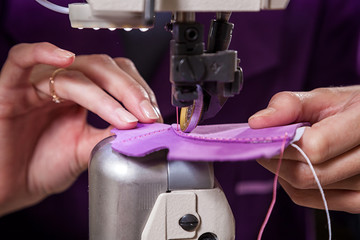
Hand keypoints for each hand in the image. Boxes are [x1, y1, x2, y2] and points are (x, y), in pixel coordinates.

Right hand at [0, 42, 160, 214]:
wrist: (11, 187)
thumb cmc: (43, 166)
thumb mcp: (87, 149)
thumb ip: (111, 135)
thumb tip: (144, 127)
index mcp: (83, 95)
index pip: (117, 75)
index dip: (139, 90)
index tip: (154, 115)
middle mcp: (63, 84)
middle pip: (103, 68)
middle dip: (131, 91)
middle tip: (148, 116)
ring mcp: (39, 85)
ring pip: (77, 72)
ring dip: (107, 94)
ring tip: (125, 118)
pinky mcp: (12, 89)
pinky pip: (21, 60)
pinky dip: (42, 53)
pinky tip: (65, 59)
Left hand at [249, 86, 359, 212]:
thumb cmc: (349, 109)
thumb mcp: (323, 98)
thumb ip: (290, 105)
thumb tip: (256, 122)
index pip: (314, 147)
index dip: (281, 144)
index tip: (262, 136)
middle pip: (306, 174)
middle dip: (276, 159)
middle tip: (267, 144)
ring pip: (306, 189)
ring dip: (283, 172)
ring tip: (286, 152)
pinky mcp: (359, 202)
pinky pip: (314, 201)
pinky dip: (296, 186)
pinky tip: (296, 167)